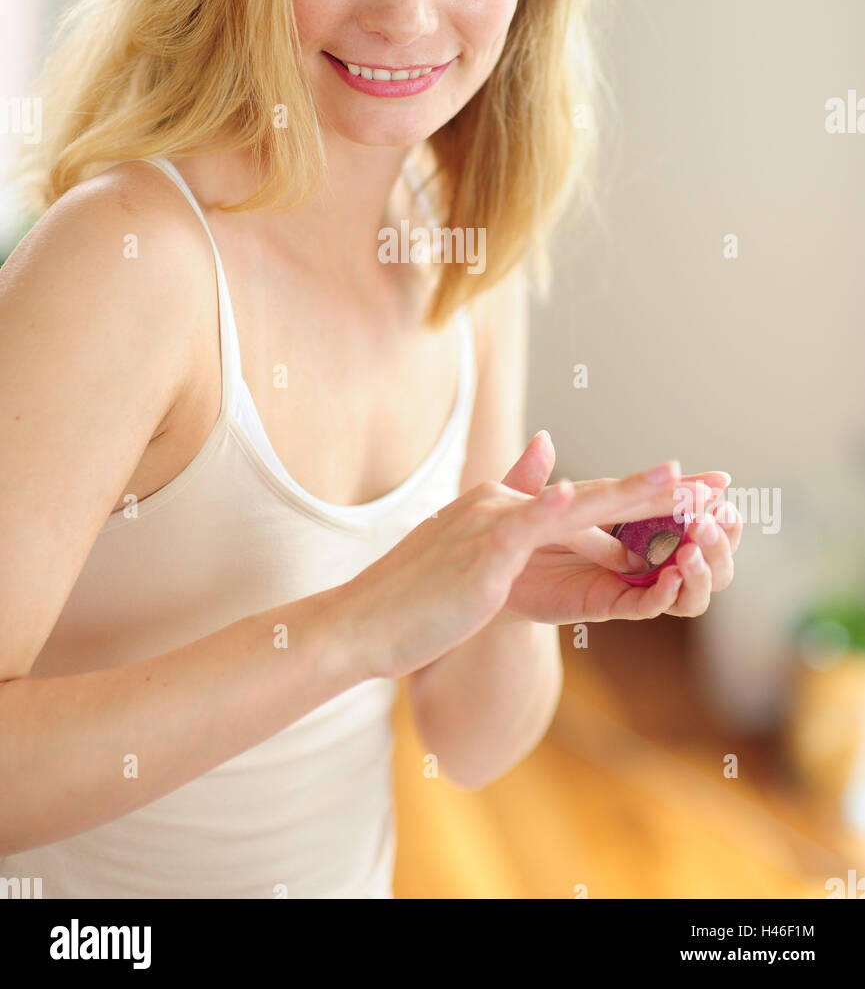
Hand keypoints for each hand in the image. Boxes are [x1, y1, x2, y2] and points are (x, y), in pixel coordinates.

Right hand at [340, 450, 710, 678]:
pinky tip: (583, 498)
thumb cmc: (416, 599)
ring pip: (574, 506)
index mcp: (505, 507)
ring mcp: (492, 523)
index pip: (586, 502)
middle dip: (659, 488)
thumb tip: (535, 476)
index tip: (694, 490)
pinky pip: (524, 525)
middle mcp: (504, 504)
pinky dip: (552, 508)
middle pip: (595, 495)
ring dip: (630, 492)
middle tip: (717, 481)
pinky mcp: (479, 551)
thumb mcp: (466, 554)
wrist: (366, 621)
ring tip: (679, 481)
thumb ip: (505, 512)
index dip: (642, 494)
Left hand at [498, 432, 741, 622]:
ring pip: (688, 582)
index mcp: (627, 515)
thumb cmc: (515, 534)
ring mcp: (628, 578)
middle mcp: (638, 549)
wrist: (494, 577)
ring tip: (693, 550)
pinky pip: (649, 603)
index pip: (674, 503)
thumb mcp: (524, 502)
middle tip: (715, 518)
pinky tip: (674, 577)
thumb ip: (535, 473)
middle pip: (703, 550)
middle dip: (719, 537)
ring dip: (701, 567)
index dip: (699, 492)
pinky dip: (666, 592)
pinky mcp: (611, 603)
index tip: (723, 480)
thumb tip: (542, 437)